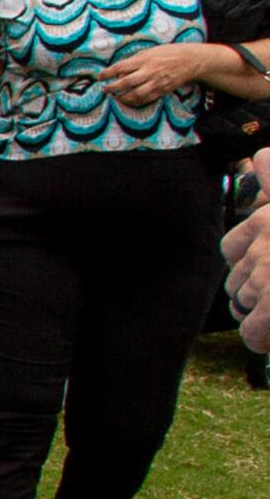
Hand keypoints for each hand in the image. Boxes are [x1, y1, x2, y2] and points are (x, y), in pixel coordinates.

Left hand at [102, 40, 221, 106]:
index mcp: (144, 59)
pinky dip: (135, 102)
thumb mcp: (150, 51)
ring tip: (115, 98)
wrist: (191, 60)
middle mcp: (149, 71)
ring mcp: (157, 82)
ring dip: (122, 98)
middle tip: (104, 90)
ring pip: (135, 94)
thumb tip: (119, 72)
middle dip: (112, 88)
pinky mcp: (163, 90)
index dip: (108, 73)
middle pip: (126, 83)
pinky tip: (128, 101)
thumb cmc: (168, 52)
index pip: (121, 67)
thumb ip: (134, 61)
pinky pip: (146, 99)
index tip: (99, 77)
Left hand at [231, 194, 269, 353]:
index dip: (249, 264)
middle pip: (236, 280)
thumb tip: (259, 159)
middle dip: (257, 292)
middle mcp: (262, 246)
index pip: (232, 248)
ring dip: (262, 314)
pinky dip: (263, 339)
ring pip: (242, 305)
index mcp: (267, 219)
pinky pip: (253, 332)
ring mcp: (267, 278)